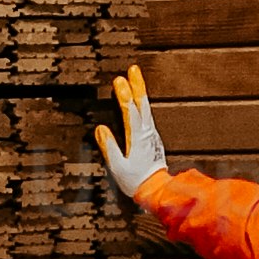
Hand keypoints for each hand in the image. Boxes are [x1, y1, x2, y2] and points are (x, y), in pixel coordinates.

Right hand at [92, 61, 165, 204]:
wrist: (157, 191)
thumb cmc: (136, 181)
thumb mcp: (118, 166)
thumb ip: (109, 147)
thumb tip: (100, 129)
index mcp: (138, 138)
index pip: (130, 112)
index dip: (124, 95)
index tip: (119, 80)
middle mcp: (147, 133)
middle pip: (142, 104)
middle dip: (137, 85)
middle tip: (133, 68)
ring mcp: (151, 134)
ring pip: (145, 109)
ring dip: (140, 92)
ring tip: (135, 77)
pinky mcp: (152, 138)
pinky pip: (146, 116)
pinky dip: (141, 104)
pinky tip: (138, 100)